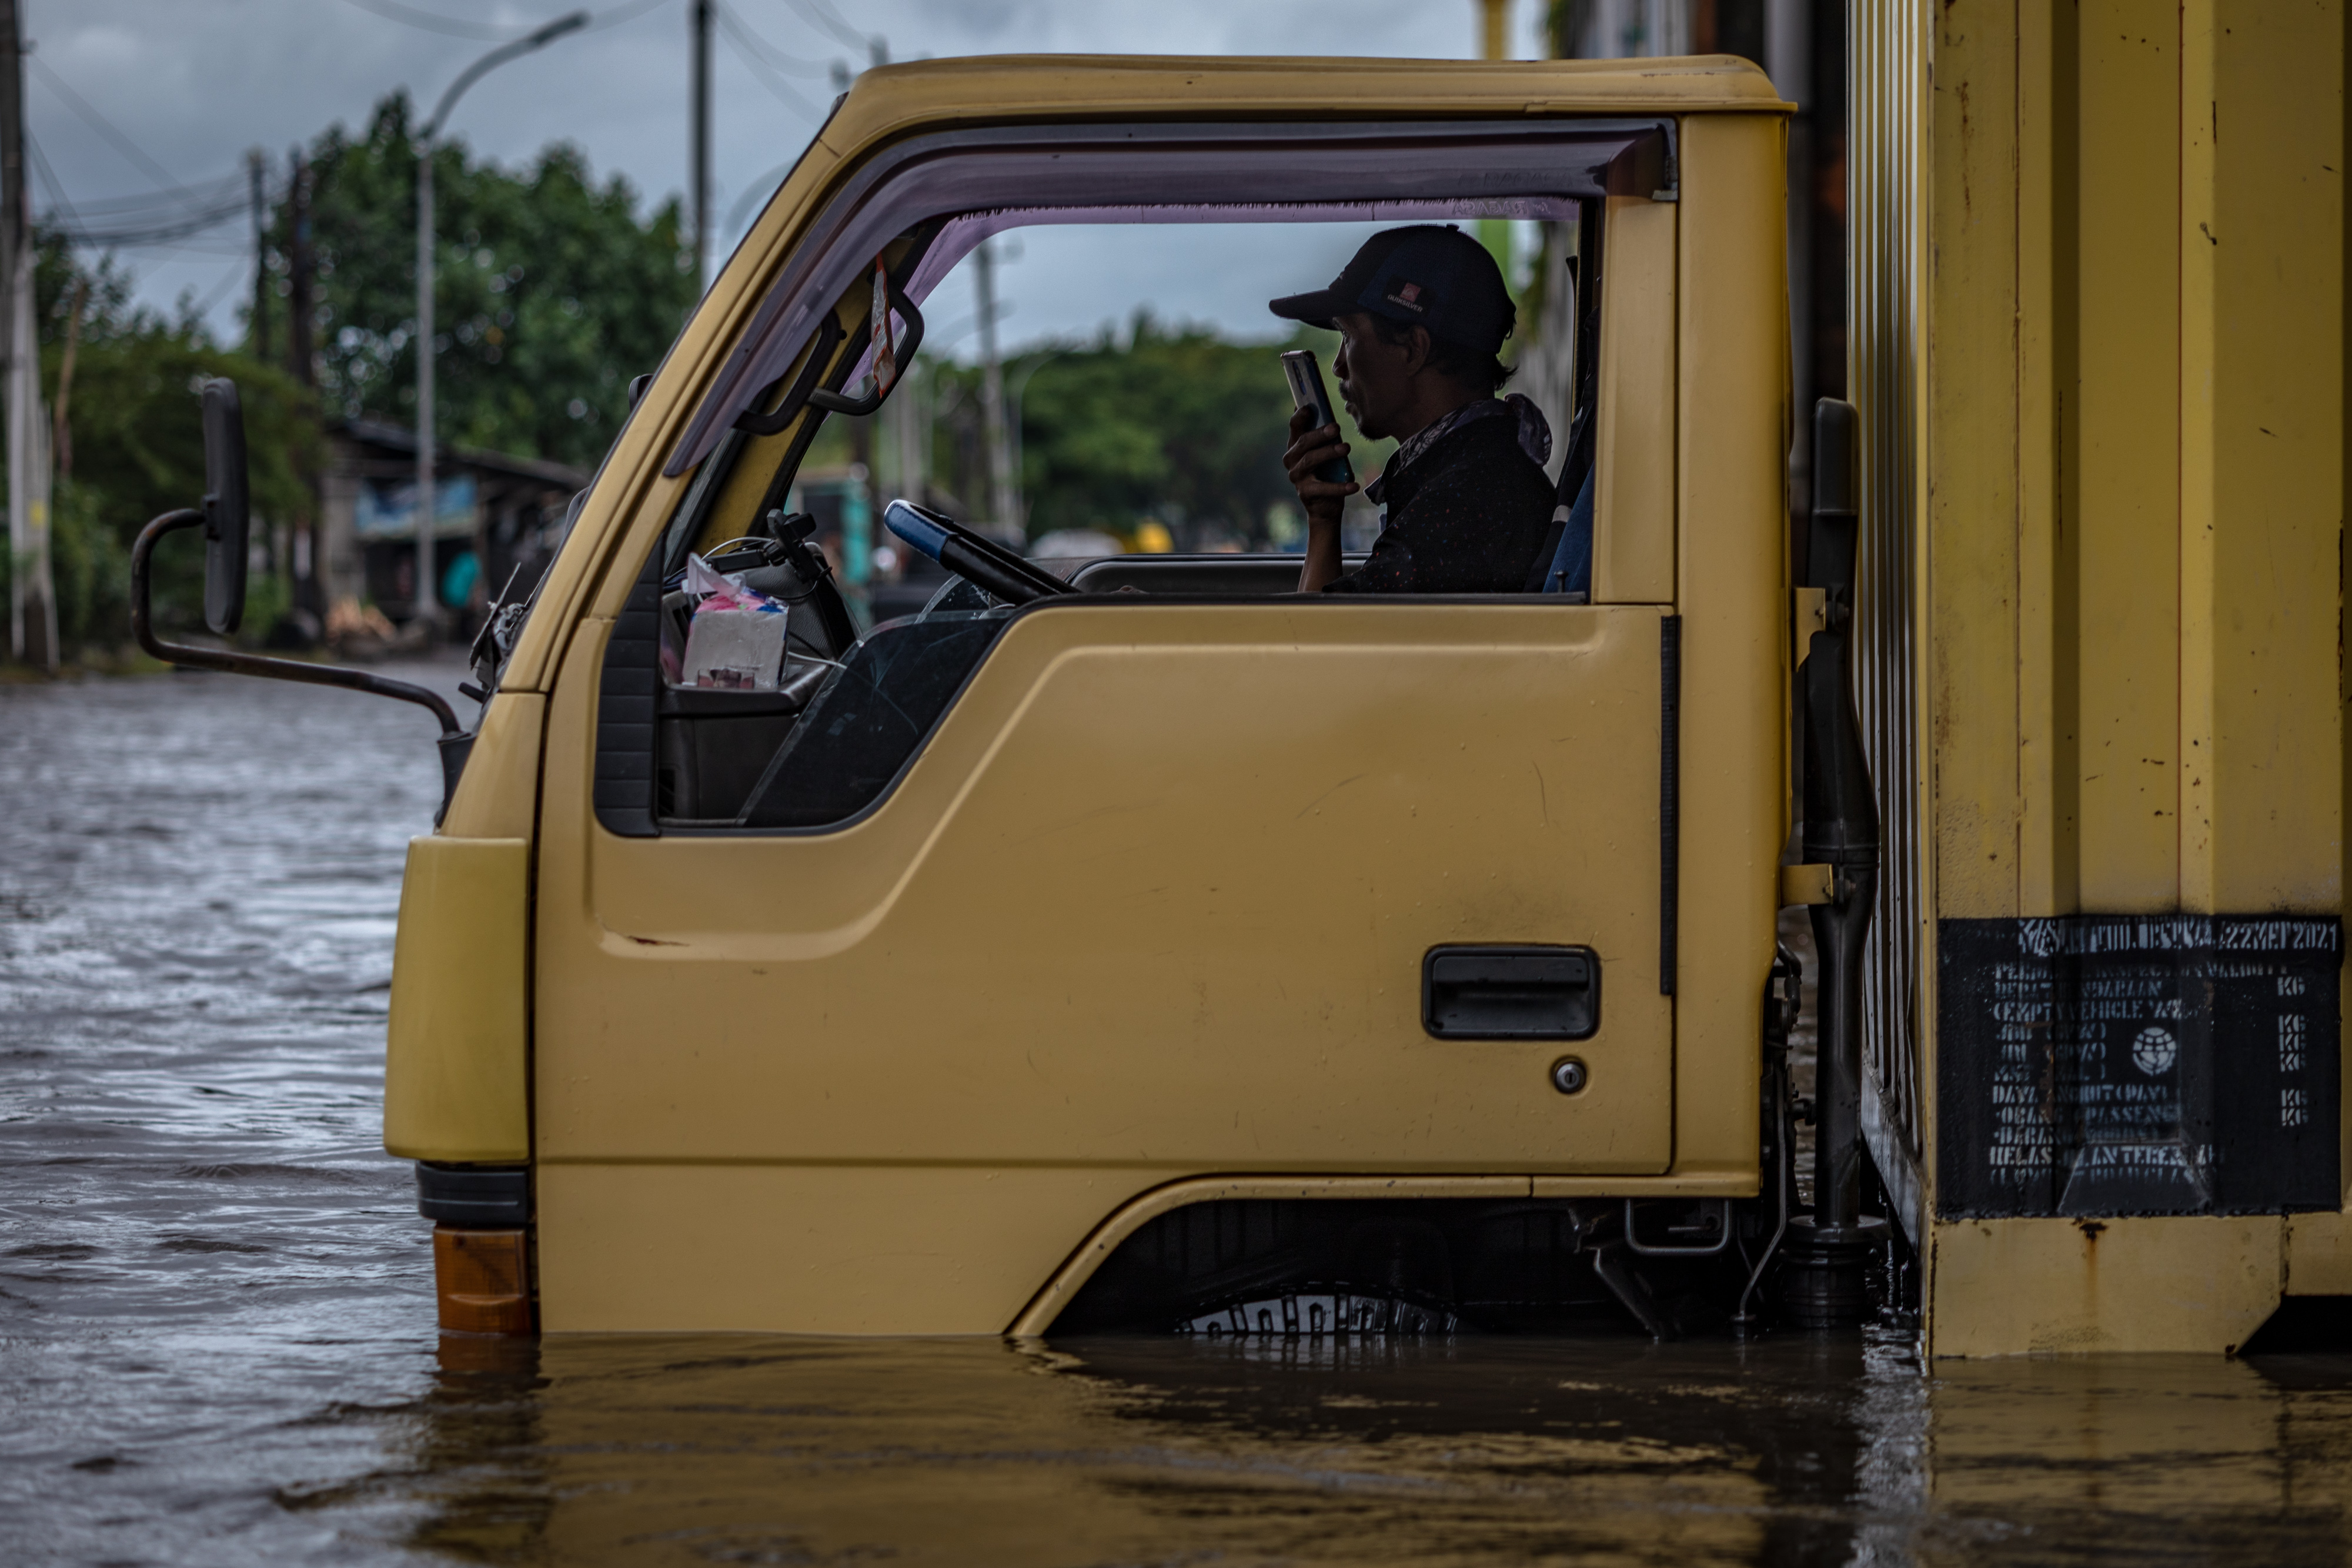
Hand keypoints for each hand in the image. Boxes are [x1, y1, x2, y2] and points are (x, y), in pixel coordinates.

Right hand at [1283, 404, 1357, 529]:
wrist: (1324, 507)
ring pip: (1310, 460)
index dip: (1300, 416)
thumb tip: (1333, 422)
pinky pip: (1323, 488)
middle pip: (1304, 442)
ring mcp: (1296, 476)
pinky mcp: (1305, 493)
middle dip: (1320, 433)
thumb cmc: (1327, 474)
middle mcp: (1291, 459)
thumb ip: (1327, 440)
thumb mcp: (1327, 454)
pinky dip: (1340, 487)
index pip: (1295, 427)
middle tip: (1336, 428)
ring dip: (1329, 453)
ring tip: (1346, 448)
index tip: (1309, 407)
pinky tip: (1354, 485)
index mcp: (1296, 446)